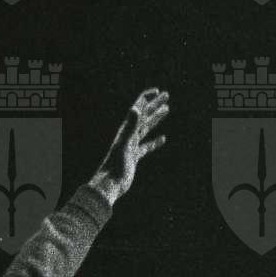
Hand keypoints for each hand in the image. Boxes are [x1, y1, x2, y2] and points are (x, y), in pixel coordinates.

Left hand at [90, 87, 169, 203]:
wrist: (109, 185)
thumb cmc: (115, 165)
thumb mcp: (125, 143)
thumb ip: (130, 126)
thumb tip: (135, 108)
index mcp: (125, 130)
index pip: (137, 109)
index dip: (146, 99)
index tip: (158, 91)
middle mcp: (127, 136)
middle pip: (143, 116)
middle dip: (154, 105)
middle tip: (167, 95)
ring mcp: (131, 146)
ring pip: (145, 129)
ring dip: (156, 118)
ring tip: (166, 109)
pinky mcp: (134, 157)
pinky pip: (146, 147)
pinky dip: (155, 141)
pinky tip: (163, 139)